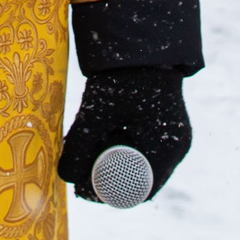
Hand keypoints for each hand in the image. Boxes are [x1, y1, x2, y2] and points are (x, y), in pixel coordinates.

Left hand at [57, 68, 189, 201]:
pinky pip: (145, 151)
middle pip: (139, 180)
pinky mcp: (166, 128)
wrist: (140, 44)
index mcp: (166, 150)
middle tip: (80, 168)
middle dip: (108, 178)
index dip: (110, 194)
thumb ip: (80, 147)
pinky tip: (103, 137)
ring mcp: (174, 138)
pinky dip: (124, 150)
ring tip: (89, 147)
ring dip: (114, 163)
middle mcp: (175, 149)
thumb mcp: (96, 114)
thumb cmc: (121, 78)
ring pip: (140, 165)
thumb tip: (63, 177)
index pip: (139, 191)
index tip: (84, 188)